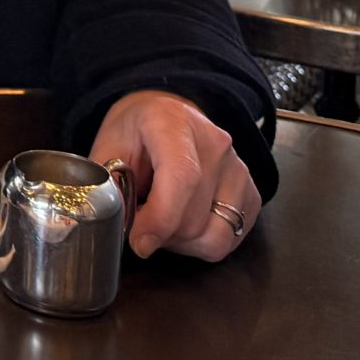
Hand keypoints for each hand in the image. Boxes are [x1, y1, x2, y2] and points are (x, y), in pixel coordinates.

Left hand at [89, 89, 260, 261]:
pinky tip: (183, 221)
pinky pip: (231, 238)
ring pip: (217, 236)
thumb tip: (118, 223)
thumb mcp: (108, 148)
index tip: (139, 241)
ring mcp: (238, 168)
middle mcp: (215, 143)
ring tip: (162, 223)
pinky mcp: (251, 192)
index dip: (161, 218)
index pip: (182, 176)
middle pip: (195, 217)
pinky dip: (204, 242)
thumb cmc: (135, 133)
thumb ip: (110, 185)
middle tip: (140, 223)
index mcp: (172, 123)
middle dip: (161, 234)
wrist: (165, 116)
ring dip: (183, 243)